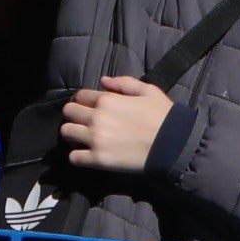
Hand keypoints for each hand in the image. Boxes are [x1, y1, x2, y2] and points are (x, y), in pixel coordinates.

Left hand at [58, 74, 172, 172]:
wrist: (173, 144)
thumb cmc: (163, 115)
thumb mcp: (148, 91)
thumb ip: (124, 83)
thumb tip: (103, 81)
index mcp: (107, 100)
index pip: (79, 95)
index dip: (82, 100)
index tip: (88, 106)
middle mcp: (96, 118)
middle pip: (68, 112)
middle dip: (74, 115)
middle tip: (83, 121)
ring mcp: (95, 139)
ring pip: (66, 132)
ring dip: (72, 134)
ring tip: (82, 137)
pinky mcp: (98, 159)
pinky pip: (73, 157)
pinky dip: (77, 156)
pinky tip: (86, 154)